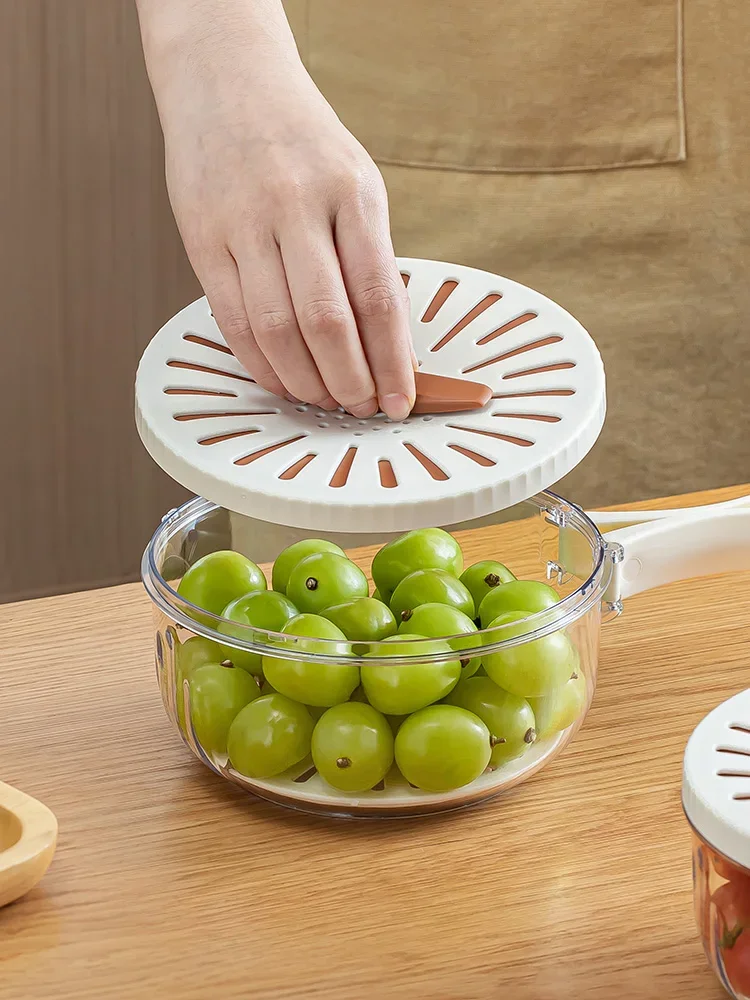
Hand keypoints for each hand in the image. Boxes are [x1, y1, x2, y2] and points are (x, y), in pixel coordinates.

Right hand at [137, 0, 415, 420]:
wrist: (226, 82)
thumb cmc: (301, 143)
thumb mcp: (356, 185)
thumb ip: (370, 259)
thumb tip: (387, 346)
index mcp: (350, 193)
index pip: (379, 296)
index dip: (391, 361)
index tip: (401, 399)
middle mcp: (296, 207)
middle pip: (327, 322)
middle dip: (350, 382)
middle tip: (362, 406)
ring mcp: (244, 223)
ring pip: (276, 330)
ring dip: (306, 382)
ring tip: (325, 400)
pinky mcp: (202, 239)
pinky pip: (233, 321)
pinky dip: (261, 365)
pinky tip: (282, 381)